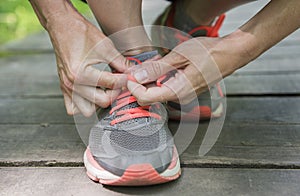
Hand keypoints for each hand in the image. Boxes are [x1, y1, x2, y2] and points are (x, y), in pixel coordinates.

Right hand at [46, 12, 129, 116]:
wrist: (62, 26)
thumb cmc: (80, 33)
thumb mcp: (105, 46)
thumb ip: (120, 62)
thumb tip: (132, 72)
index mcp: (81, 73)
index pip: (110, 84)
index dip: (123, 80)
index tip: (127, 75)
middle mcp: (72, 84)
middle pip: (102, 102)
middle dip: (114, 93)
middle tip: (118, 82)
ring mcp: (66, 87)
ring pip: (87, 110)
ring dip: (99, 102)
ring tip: (105, 89)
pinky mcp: (64, 88)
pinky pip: (73, 108)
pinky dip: (84, 105)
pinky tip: (92, 93)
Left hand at [127, 36, 245, 104]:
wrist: (232, 54)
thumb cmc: (211, 53)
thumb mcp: (179, 56)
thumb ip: (157, 68)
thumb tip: (137, 76)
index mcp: (178, 91)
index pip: (146, 98)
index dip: (133, 88)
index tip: (129, 76)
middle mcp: (180, 98)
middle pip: (150, 97)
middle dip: (140, 83)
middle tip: (138, 68)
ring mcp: (184, 95)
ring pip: (157, 92)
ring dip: (150, 79)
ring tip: (153, 64)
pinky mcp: (186, 91)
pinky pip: (166, 88)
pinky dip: (160, 78)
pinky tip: (163, 66)